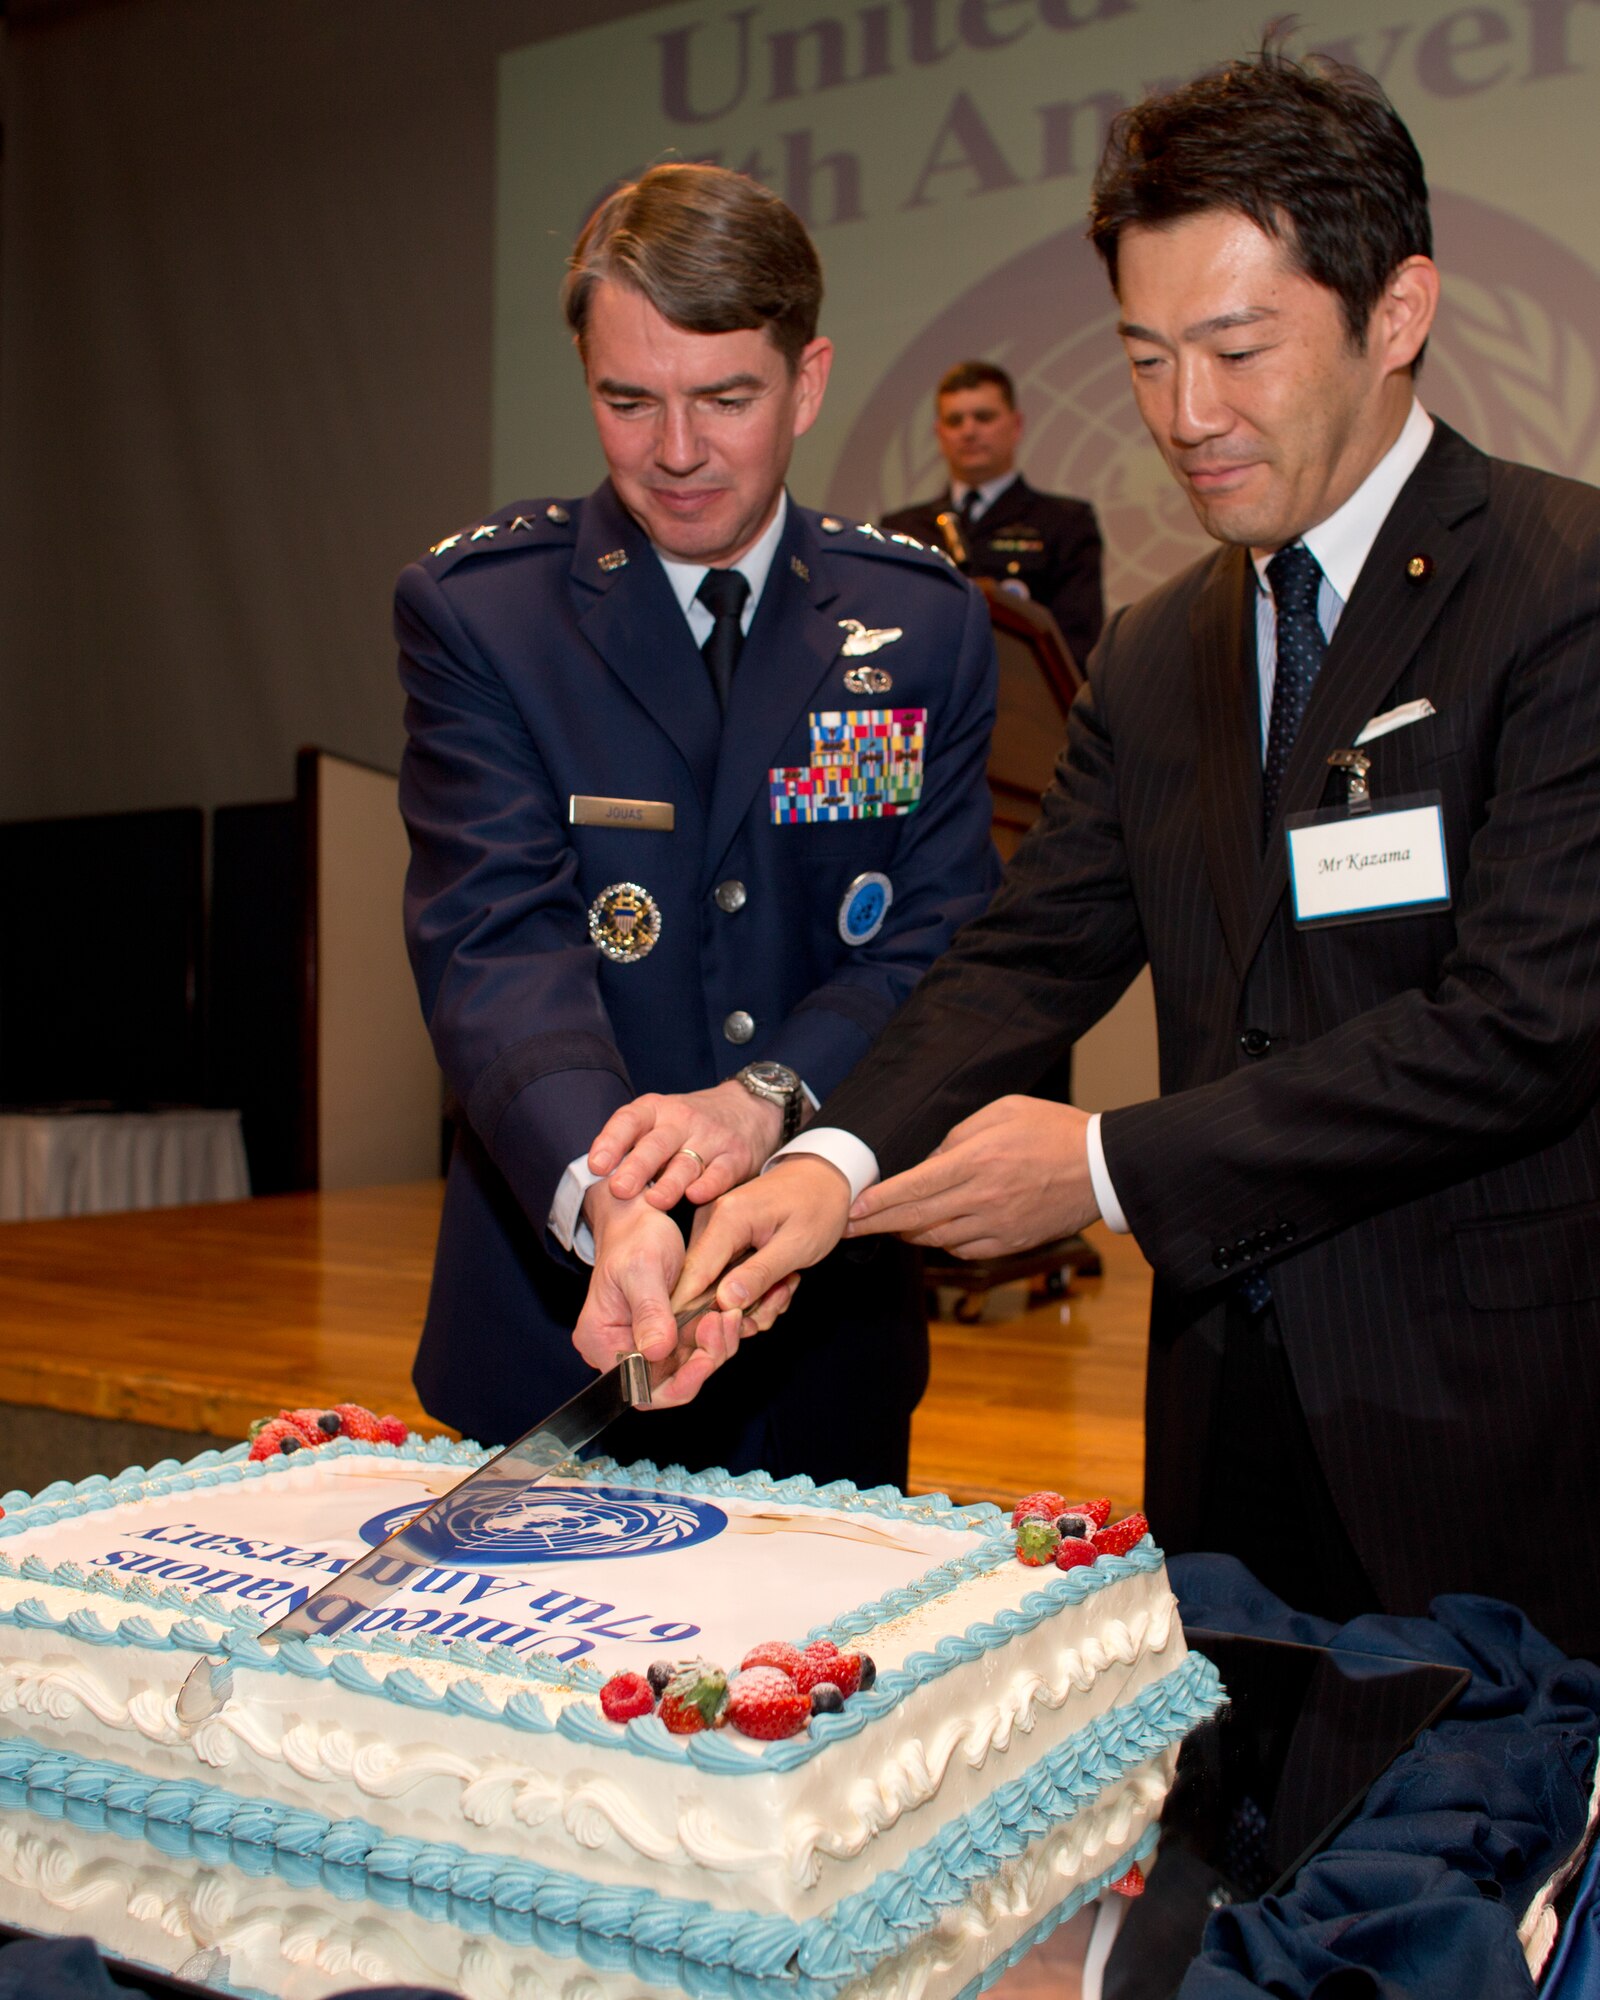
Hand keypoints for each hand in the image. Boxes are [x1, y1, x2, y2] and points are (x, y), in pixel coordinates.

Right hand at [573, 1183, 742, 1409]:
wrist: (639, 1219)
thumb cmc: (633, 1237)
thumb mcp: (642, 1269)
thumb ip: (649, 1311)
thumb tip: (657, 1352)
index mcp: (601, 1341)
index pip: (639, 1388)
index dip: (676, 1384)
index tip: (706, 1360)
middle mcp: (620, 1350)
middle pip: (667, 1383)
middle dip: (703, 1360)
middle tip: (726, 1324)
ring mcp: (645, 1344)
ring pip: (687, 1367)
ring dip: (716, 1346)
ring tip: (732, 1313)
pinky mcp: (667, 1333)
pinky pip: (695, 1349)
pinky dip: (716, 1336)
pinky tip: (730, 1313)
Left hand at [589, 1081, 783, 1209]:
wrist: (748, 1108)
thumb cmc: (689, 1124)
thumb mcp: (659, 1121)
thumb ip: (632, 1145)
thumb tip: (591, 1182)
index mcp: (655, 1110)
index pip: (629, 1120)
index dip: (611, 1141)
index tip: (596, 1165)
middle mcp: (682, 1121)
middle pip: (656, 1144)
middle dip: (637, 1166)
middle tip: (619, 1188)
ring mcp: (712, 1138)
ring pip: (687, 1161)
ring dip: (670, 1182)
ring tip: (654, 1201)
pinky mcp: (736, 1156)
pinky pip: (721, 1172)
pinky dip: (709, 1184)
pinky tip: (696, 1196)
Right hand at [677, 1155, 852, 1320]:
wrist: (825, 1177)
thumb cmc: (818, 1205)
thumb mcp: (797, 1245)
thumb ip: (760, 1273)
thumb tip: (725, 1302)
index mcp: (727, 1219)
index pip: (693, 1275)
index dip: (696, 1313)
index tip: (714, 1337)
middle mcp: (712, 1222)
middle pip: (705, 1287)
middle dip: (742, 1309)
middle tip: (778, 1303)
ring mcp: (716, 1230)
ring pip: (719, 1287)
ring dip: (755, 1300)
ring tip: (787, 1285)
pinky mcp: (724, 1238)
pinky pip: (729, 1277)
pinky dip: (754, 1288)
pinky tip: (780, 1279)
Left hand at [845, 1098, 1098, 1256]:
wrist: (1102, 1167)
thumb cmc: (1053, 1129)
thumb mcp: (1002, 1111)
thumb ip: (958, 1134)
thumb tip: (929, 1159)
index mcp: (976, 1161)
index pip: (913, 1187)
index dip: (878, 1201)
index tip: (852, 1209)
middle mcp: (982, 1198)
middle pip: (916, 1220)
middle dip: (876, 1225)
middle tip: (848, 1228)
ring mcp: (997, 1225)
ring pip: (937, 1239)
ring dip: (907, 1235)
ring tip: (887, 1227)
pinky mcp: (1011, 1243)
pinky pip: (965, 1251)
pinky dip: (943, 1243)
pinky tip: (933, 1233)